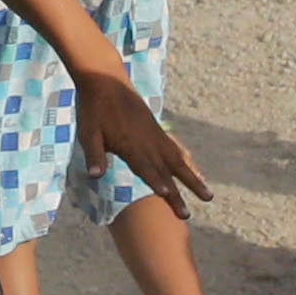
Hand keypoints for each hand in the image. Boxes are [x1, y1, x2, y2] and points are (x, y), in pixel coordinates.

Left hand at [75, 74, 210, 212]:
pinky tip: (192, 165)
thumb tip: (94, 176)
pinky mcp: (156, 128)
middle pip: (167, 171)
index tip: (170, 198)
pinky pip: (176, 147)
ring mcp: (155, 135)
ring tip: (208, 194)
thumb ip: (94, 154)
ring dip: (192, 178)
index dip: (157, 183)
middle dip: (179, 193)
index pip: (146, 169)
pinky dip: (186, 159)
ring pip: (178, 160)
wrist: (105, 79)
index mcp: (130, 145)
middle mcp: (148, 142)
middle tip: (188, 215)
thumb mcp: (87, 132)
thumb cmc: (93, 108)